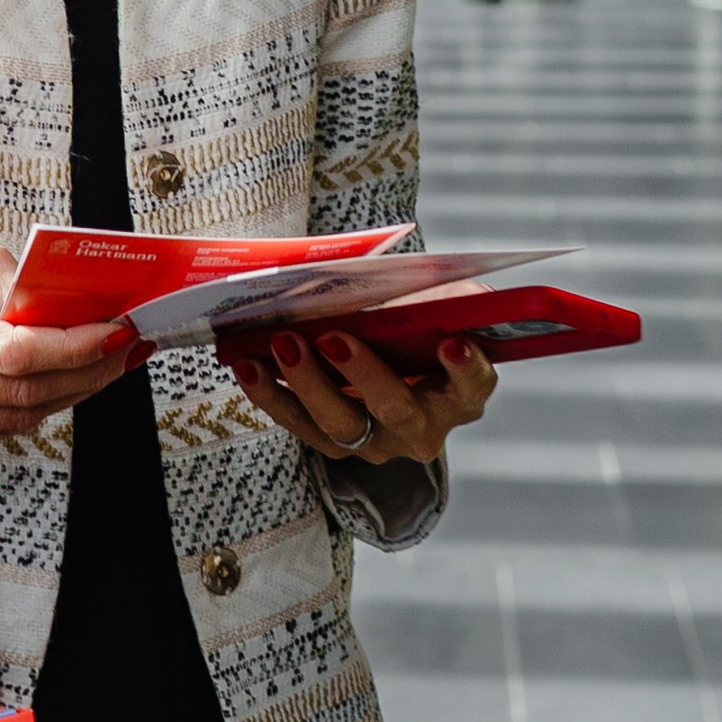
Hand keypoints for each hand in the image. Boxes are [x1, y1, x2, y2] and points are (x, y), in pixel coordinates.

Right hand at [0, 233, 130, 450]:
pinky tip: (62, 379)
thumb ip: (20, 283)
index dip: (75, 347)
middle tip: (125, 345)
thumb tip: (77, 310)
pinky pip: (1, 426)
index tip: (115, 330)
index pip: (14, 354)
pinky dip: (40, 404)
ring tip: (105, 361)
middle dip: (89, 371)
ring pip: (21, 416)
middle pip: (24, 392)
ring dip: (74, 391)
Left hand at [219, 322, 495, 470]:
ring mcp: (376, 441)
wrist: (393, 362)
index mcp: (460, 393)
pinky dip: (272, 394)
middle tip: (332, 337)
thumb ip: (438, 298)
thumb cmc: (419, 328)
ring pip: (341, 425)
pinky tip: (248, 364)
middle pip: (396, 409)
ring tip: (283, 343)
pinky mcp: (334, 443)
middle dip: (364, 373)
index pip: (473, 386)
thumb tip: (410, 279)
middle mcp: (422, 427)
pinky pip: (299, 424)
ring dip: (307, 383)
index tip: (452, 343)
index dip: (466, 369)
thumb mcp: (435, 308)